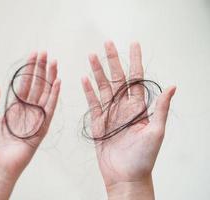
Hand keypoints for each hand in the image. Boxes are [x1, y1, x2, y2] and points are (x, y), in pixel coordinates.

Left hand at [0, 51, 60, 178]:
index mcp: (16, 106)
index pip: (25, 83)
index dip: (30, 69)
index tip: (34, 55)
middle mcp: (28, 109)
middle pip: (37, 85)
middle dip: (41, 68)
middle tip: (45, 53)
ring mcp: (36, 117)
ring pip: (45, 92)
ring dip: (50, 77)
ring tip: (54, 62)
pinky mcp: (43, 126)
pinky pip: (50, 108)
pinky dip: (54, 95)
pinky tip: (58, 82)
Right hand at [81, 41, 175, 198]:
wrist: (125, 176)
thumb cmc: (143, 158)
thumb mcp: (156, 132)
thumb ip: (160, 108)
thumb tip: (172, 86)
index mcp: (138, 107)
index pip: (136, 78)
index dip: (135, 60)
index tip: (133, 45)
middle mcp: (123, 107)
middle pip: (117, 78)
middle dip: (112, 60)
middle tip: (107, 44)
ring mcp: (109, 113)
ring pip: (102, 87)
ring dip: (97, 71)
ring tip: (92, 56)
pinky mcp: (98, 122)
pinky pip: (92, 103)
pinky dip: (88, 90)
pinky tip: (84, 78)